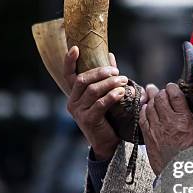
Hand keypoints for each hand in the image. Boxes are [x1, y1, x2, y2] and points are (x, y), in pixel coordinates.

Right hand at [64, 46, 126, 160]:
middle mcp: (72, 102)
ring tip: (124, 81)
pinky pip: (100, 104)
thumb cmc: (107, 117)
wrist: (107, 144)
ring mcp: (78, 112)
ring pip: (92, 91)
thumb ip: (105, 77)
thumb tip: (110, 55)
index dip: (69, 61)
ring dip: (110, 83)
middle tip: (117, 71)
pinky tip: (121, 92)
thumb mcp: (104, 95)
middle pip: (83, 80)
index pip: (68, 75)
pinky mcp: (88, 120)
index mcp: (74, 95)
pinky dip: (111, 96)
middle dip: (101, 72)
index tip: (76, 48)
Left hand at [139, 83, 192, 174]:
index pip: (175, 94)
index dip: (172, 88)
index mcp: (185, 119)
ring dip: (151, 100)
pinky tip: (145, 110)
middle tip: (160, 91)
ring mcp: (157, 129)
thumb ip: (188, 116)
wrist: (181, 173)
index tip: (171, 87)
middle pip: (160, 97)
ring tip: (152, 96)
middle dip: (160, 92)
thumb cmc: (192, 154)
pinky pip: (142, 118)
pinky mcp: (148, 136)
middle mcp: (170, 121)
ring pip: (150, 106)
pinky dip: (143, 111)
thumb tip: (184, 104)